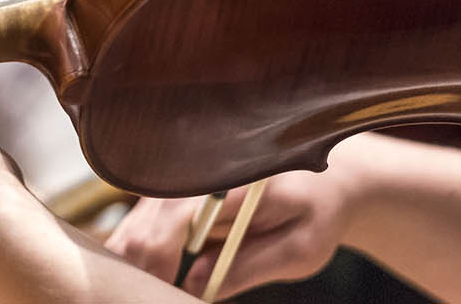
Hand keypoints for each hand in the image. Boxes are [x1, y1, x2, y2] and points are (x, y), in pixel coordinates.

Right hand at [105, 141, 374, 298]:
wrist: (327, 177)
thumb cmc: (318, 212)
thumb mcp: (300, 249)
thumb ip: (249, 267)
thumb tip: (193, 287)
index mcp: (233, 177)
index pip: (176, 217)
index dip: (160, 262)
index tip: (169, 294)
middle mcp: (197, 170)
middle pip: (144, 225)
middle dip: (145, 273)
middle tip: (164, 298)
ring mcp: (179, 179)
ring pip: (134, 228)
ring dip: (141, 267)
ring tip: (163, 291)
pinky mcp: (172, 192)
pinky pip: (141, 227)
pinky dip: (144, 258)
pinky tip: (163, 277)